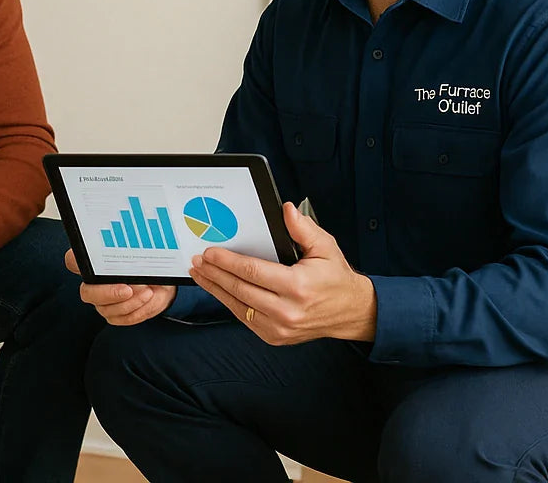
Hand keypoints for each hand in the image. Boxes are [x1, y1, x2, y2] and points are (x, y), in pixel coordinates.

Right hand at [64, 249, 175, 325]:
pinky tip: (149, 299)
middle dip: (109, 293)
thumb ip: (132, 256)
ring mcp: (103, 302)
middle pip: (87, 293)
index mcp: (94, 264)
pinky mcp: (115, 315)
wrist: (161, 282)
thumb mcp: (143, 255)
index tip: (96, 263)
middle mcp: (93, 285)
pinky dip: (140, 309)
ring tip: (148, 291)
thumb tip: (132, 263)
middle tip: (129, 289)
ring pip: (108, 309)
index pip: (73, 261)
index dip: (76, 261)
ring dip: (133, 302)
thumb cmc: (148, 265)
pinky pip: (124, 318)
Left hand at [188, 202, 376, 345]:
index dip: (228, 262)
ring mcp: (279, 328)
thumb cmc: (335, 278)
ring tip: (200, 274)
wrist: (350, 313)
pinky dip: (229, 302)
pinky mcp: (274, 337)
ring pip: (237, 307)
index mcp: (299, 286)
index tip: (210, 252)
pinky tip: (218, 289)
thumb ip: (303, 229)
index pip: (254, 272)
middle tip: (197, 261)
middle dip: (215, 274)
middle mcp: (287, 311)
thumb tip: (286, 210)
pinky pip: (244, 318)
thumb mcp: (325, 247)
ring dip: (215, 289)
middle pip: (240, 290)